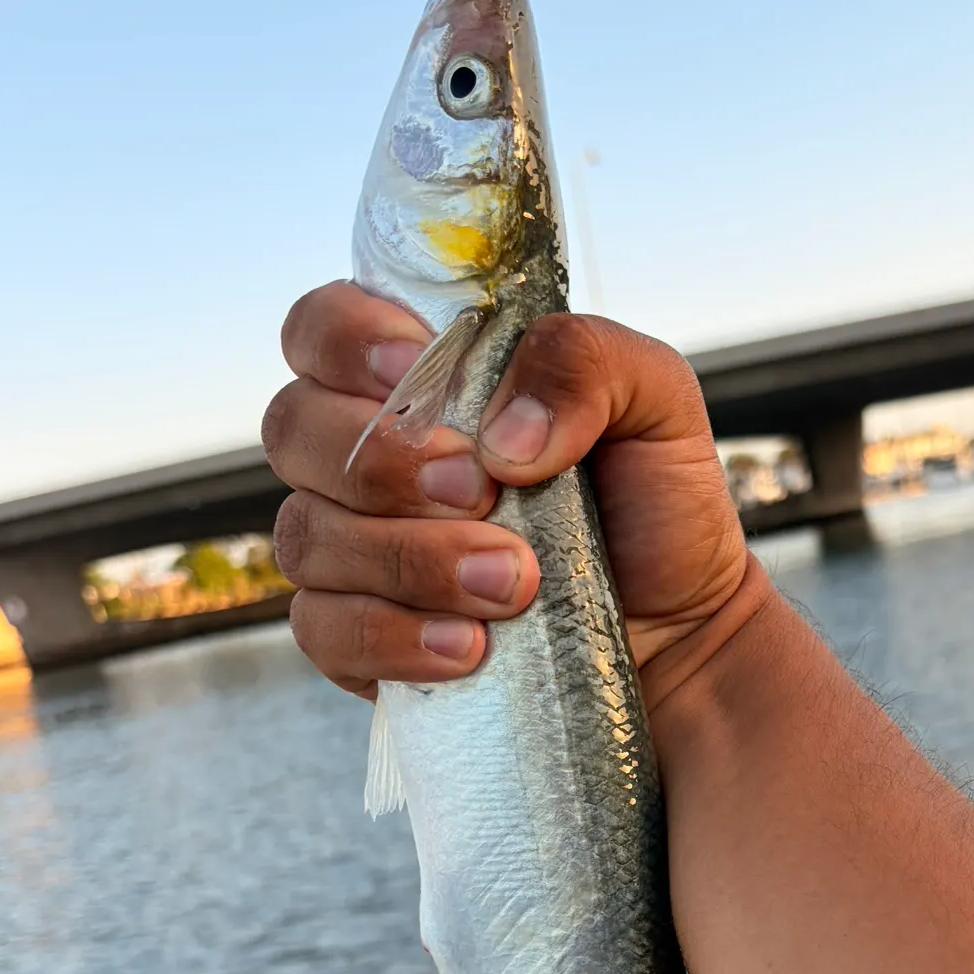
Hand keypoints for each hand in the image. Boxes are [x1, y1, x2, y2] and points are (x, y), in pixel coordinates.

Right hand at [261, 282, 754, 701]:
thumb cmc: (650, 500)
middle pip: (294, 430)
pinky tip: (470, 646)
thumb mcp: (652, 401)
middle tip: (483, 491)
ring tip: (514, 582)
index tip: (416, 371)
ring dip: (412, 559)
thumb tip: (501, 433)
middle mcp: (366, 455)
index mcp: (421, 377)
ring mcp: (352, 548)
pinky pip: (325, 632)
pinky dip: (396, 637)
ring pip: (308, 537)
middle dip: (385, 461)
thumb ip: (584, 363)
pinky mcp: (358, 637)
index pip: (321, 326)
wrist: (678, 629)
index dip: (346, 340)